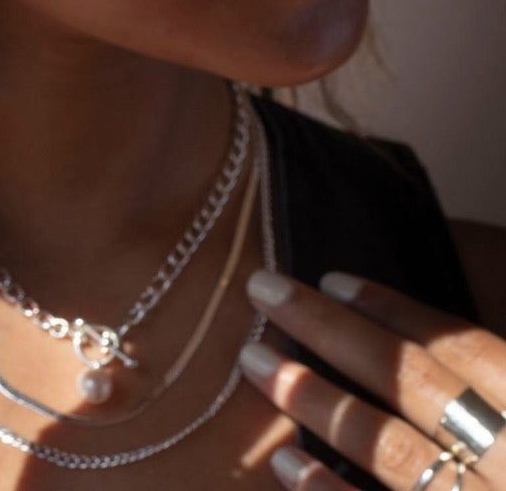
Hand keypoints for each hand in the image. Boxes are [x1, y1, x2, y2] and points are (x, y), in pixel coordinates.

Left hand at [241, 270, 505, 488]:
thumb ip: (495, 391)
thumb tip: (436, 349)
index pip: (471, 350)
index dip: (400, 309)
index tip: (333, 277)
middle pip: (419, 385)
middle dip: (333, 331)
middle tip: (263, 289)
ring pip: (396, 452)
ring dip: (318, 401)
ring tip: (257, 360)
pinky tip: (283, 462)